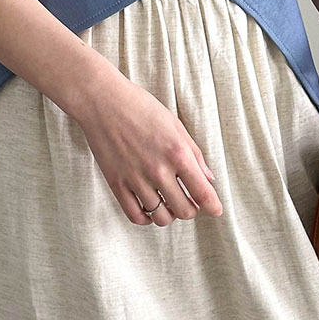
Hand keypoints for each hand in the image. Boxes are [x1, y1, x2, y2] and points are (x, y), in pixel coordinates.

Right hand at [74, 71, 223, 226]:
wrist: (102, 101)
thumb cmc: (140, 107)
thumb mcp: (175, 124)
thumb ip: (194, 153)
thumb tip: (208, 178)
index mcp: (177, 154)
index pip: (203, 193)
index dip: (213, 206)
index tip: (215, 210)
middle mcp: (158, 170)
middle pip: (184, 211)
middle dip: (192, 209)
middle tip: (189, 200)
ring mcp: (136, 179)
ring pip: (161, 217)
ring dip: (169, 214)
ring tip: (168, 202)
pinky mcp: (116, 183)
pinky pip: (135, 215)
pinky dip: (146, 218)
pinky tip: (149, 207)